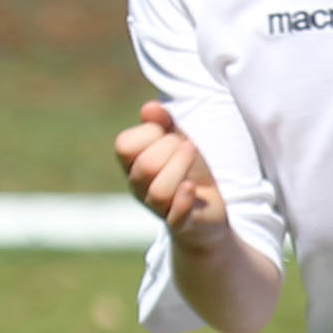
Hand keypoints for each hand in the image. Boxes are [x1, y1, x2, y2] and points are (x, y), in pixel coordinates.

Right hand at [115, 101, 232, 247]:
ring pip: (158, 191)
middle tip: (188, 146)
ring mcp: (158, 208)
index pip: (124, 145)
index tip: (167, 132)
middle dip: (170, 148)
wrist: (208, 211)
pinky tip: (191, 187)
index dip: (148, 132)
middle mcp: (139, 188)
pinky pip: (175, 216)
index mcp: (133, 165)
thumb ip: (164, 123)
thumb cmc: (189, 171)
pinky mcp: (181, 224)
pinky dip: (183, 200)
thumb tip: (150, 108)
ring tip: (193, 154)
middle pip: (145, 166)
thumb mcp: (178, 141)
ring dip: (180, 168)